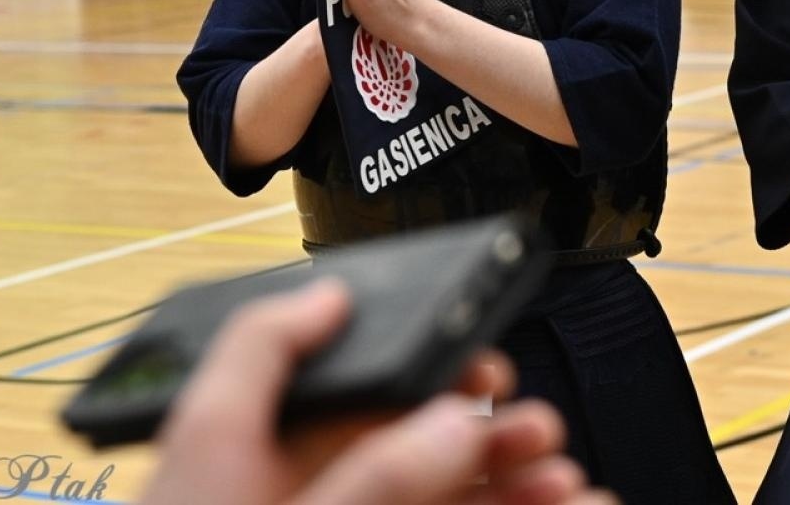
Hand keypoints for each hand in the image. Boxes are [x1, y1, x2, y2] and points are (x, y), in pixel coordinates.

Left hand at [141, 278, 613, 504]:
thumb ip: (374, 479)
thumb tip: (448, 420)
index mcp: (226, 458)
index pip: (261, 354)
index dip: (325, 312)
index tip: (404, 303)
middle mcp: (273, 487)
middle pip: (377, 420)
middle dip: (466, 411)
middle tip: (525, 419)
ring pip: (425, 482)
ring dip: (499, 472)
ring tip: (563, 476)